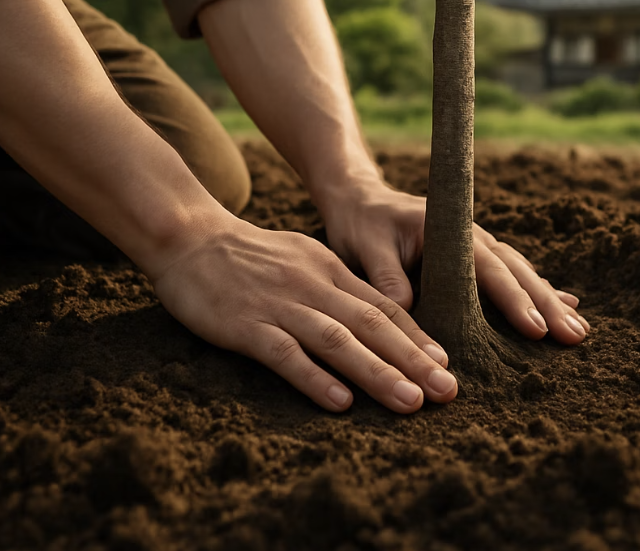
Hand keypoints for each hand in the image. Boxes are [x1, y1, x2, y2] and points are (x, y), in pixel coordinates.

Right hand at [150, 214, 457, 412]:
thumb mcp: (303, 258)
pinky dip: (316, 378)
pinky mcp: (246, 325)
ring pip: (338, 341)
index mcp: (329, 270)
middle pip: (372, 325)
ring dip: (378, 373)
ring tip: (411, 402)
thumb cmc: (249, 254)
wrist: (191, 237)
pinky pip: (286, 354)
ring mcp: (280, 305)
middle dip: (413, 360)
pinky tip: (341, 402)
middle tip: (448, 391)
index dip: (416, 336)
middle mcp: (313, 286)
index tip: (446, 363)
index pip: (382, 305)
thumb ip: (335, 285)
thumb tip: (372, 316)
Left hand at [321, 183, 589, 344]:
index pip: (486, 267)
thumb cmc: (362, 225)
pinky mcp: (474, 256)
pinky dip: (537, 289)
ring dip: (549, 299)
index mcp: (448, 229)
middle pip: (515, 270)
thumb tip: (408, 312)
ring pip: (520, 272)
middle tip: (574, 337)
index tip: (537, 329)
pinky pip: (511, 273)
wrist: (361, 201)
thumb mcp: (365, 247)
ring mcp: (476, 244)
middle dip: (546, 304)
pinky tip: (564, 304)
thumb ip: (386, 276)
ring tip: (579, 330)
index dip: (513, 299)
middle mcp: (470, 235)